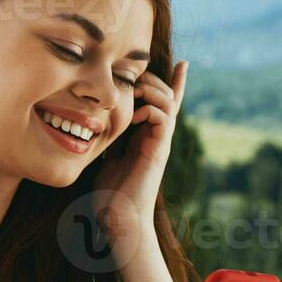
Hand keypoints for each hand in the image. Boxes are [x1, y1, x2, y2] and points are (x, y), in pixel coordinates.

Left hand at [93, 59, 188, 239]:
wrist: (120, 219)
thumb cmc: (111, 194)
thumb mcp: (108, 157)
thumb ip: (111, 139)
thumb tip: (98, 125)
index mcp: (148, 136)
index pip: (165, 104)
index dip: (175, 83)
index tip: (183, 63)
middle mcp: (159, 137)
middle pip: (169, 96)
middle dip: (155, 78)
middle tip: (136, 73)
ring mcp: (161, 143)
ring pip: (169, 103)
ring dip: (153, 90)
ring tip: (137, 89)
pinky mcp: (158, 150)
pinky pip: (163, 118)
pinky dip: (150, 108)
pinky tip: (134, 113)